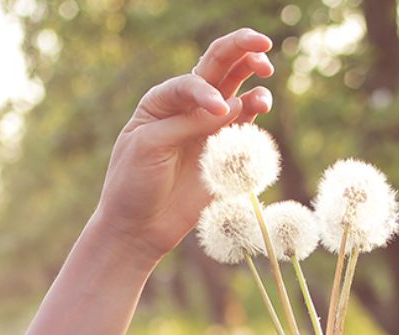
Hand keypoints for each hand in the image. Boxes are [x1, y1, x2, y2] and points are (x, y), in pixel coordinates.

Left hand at [87, 28, 275, 265]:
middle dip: (241, 50)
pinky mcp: (226, 153)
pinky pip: (246, 125)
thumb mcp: (150, 146)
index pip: (191, 81)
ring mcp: (209, 129)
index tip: (217, 110)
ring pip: (238, 92)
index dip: (206, 89)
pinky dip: (256, 113)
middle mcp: (188, 109)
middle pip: (218, 69)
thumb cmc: (134, 183)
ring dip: (253, 79)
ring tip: (265, 80)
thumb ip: (188, 123)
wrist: (139, 228)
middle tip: (262, 43)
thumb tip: (234, 104)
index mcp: (162, 101)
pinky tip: (261, 106)